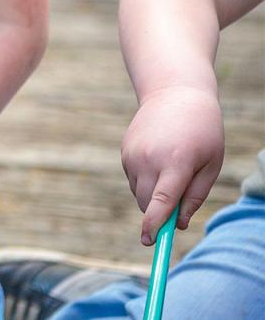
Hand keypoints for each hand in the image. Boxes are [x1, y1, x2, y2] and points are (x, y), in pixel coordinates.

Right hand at [120, 84, 223, 244]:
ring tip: (172, 170)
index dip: (155, 225)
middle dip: (159, 213)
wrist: (175, 94)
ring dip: (153, 195)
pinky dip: (145, 181)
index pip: (160, 202)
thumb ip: (196, 196)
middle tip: (178, 207)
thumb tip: (180, 224)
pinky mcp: (124, 151)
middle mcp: (149, 159)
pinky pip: (133, 179)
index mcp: (176, 163)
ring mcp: (133, 155)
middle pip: (147, 203)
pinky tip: (159, 160)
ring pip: (139, 193)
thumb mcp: (211, 164)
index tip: (150, 242)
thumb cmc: (202, 132)